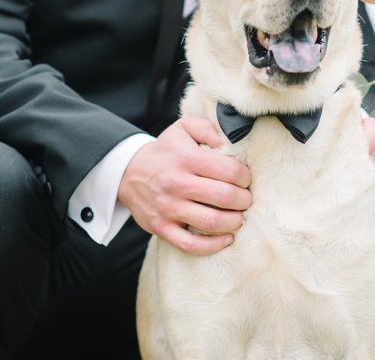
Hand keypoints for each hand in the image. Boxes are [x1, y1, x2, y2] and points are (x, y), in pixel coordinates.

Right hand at [118, 116, 251, 254]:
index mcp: (186, 158)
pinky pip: (190, 244)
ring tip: (239, 216)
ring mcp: (168, 208)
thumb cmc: (165, 152)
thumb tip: (225, 142)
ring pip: (212, 222)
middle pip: (225, 197)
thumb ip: (207, 128)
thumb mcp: (183, 128)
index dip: (245, 177)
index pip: (229, 171)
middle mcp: (177, 184)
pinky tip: (227, 239)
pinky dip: (213, 246)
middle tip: (246, 199)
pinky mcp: (162, 228)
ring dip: (234, 222)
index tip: (245, 180)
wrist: (128, 173)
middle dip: (244, 200)